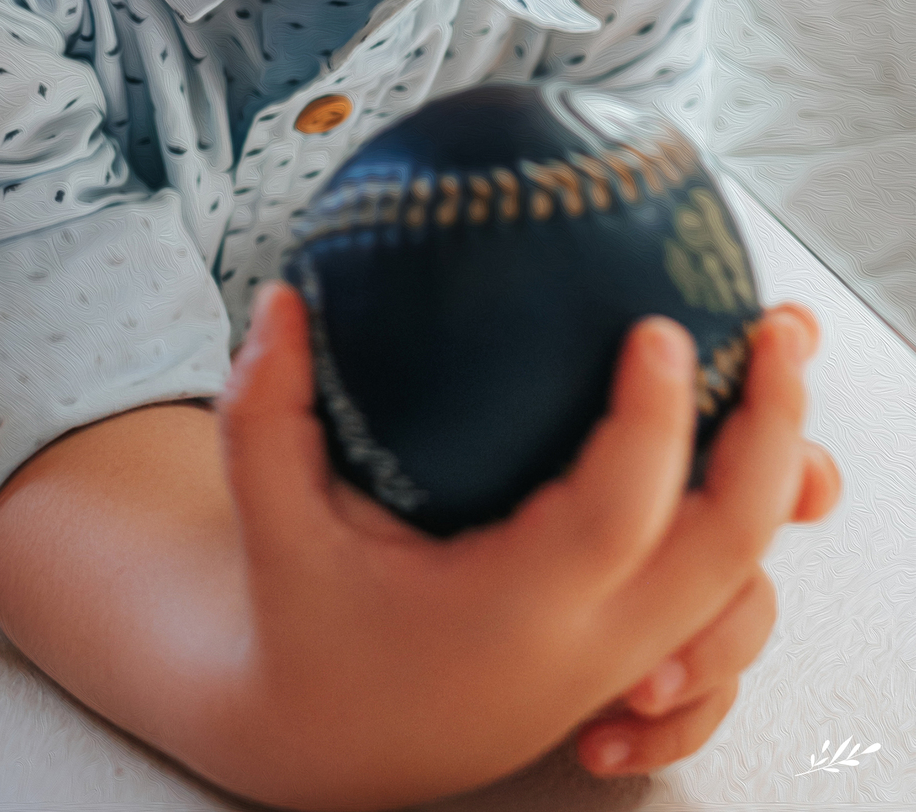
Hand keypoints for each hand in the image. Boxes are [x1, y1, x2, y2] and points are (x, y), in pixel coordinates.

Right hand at [215, 283, 827, 809]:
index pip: (612, 517)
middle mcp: (584, 644)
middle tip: (778, 335)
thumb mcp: (274, 523)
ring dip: (778, 483)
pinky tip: (767, 464)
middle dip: (771, 436)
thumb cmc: (311, 624)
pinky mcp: (633, 655)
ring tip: (775, 376)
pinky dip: (759, 540)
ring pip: (747, 586)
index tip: (660, 331)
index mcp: (505, 610)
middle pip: (727, 550)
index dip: (650, 423)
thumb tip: (280, 302)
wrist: (336, 739)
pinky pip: (729, 612)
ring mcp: (622, 657)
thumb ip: (264, 413)